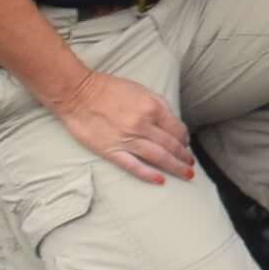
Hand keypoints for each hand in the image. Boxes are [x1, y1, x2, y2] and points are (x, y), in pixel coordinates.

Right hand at [50, 68, 192, 184]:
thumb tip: (172, 122)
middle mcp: (143, 125)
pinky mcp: (112, 151)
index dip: (184, 138)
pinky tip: (161, 180)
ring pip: (159, 157)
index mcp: (152, 107)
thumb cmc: (108, 88)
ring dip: (175, 166)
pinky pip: (135, 166)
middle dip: (184, 156)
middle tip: (190, 163)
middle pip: (171, 145)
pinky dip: (149, 175)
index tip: (186, 144)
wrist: (78, 94)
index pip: (177, 128)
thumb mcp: (140, 89)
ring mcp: (128, 139)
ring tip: (186, 173)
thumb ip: (158, 104)